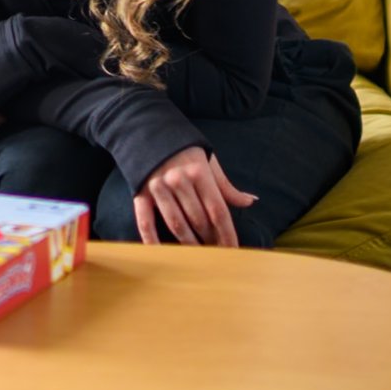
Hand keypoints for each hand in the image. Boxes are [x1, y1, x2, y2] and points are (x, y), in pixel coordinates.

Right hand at [132, 147, 256, 247]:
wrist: (148, 132)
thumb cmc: (184, 150)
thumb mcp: (208, 162)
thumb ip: (226, 186)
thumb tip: (250, 201)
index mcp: (199, 171)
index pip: (217, 210)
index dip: (227, 233)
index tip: (233, 250)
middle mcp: (178, 180)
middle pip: (199, 220)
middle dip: (211, 240)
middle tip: (217, 255)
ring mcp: (157, 187)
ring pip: (177, 224)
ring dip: (189, 243)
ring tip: (198, 256)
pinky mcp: (140, 193)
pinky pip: (145, 221)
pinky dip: (152, 239)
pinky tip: (161, 253)